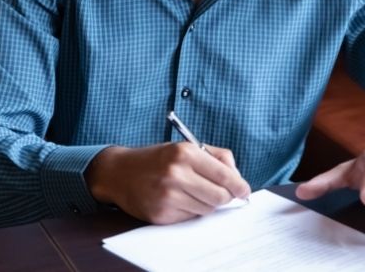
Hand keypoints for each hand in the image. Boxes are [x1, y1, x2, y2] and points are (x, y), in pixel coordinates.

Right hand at [85, 143, 250, 223]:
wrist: (119, 172)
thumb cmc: (157, 159)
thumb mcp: (185, 147)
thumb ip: (216, 157)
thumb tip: (237, 178)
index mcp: (185, 153)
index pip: (225, 176)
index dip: (239, 186)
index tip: (244, 191)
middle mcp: (176, 174)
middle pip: (220, 196)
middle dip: (225, 197)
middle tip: (222, 194)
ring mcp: (168, 196)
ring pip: (207, 209)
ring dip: (206, 203)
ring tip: (191, 192)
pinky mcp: (161, 214)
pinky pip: (190, 217)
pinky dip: (190, 210)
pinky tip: (177, 199)